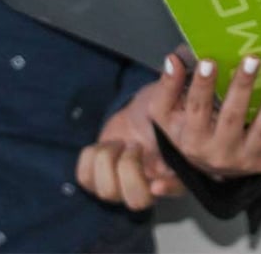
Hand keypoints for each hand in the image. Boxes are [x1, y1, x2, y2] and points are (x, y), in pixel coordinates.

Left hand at [76, 81, 185, 209]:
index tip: (157, 181)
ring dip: (108, 160)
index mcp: (175, 170)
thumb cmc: (162, 108)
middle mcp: (151, 185)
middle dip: (129, 169)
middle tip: (133, 146)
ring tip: (120, 142)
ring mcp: (123, 186)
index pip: (175, 189)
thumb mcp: (169, 96)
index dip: (167, 188)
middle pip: (136, 200)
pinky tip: (107, 145)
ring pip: (107, 192)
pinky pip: (85, 179)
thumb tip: (173, 60)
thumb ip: (174, 86)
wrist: (143, 113)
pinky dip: (90, 157)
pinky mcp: (100, 178)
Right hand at [149, 53, 260, 178]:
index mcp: (191, 140)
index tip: (208, 60)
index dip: (202, 86)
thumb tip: (173, 60)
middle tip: (252, 59)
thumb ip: (167, 87)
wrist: (204, 164)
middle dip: (242, 87)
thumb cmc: (186, 129)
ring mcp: (245, 160)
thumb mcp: (166, 112)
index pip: (197, 109)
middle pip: (232, 118)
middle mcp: (218, 154)